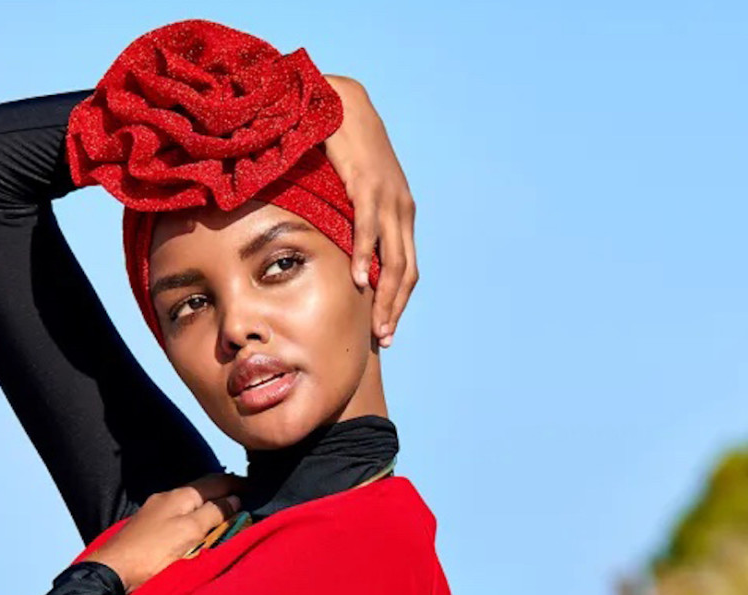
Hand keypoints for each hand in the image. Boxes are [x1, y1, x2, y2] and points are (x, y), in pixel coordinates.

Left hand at [82, 473, 242, 592]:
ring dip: (210, 508)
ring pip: (191, 505)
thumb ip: (214, 514)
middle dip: (225, 493)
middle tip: (246, 501)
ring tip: (228, 516)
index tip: (256, 487)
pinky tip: (199, 531)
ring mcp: (156, 514)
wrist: (110, 572)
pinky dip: (196, 521)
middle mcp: (167, 499)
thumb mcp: (189, 532)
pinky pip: (181, 519)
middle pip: (203, 491)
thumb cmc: (151, 553)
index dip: (237, 484)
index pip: (216, 481)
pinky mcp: (149, 531)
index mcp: (180, 495)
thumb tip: (235, 499)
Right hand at [322, 74, 417, 347]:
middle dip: (395, 308)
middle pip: (406, 271)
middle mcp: (402, 210)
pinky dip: (365, 257)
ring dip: (385, 295)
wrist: (342, 102)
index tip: (386, 331)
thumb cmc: (343, 149)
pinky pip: (368, 229)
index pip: (407, 269)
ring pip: (393, 258)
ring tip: (377, 324)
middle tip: (385, 339)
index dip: (398, 302)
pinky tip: (359, 279)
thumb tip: (340, 252)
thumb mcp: (353, 192)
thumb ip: (354, 221)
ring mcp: (387, 198)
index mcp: (401, 214)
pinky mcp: (367, 185)